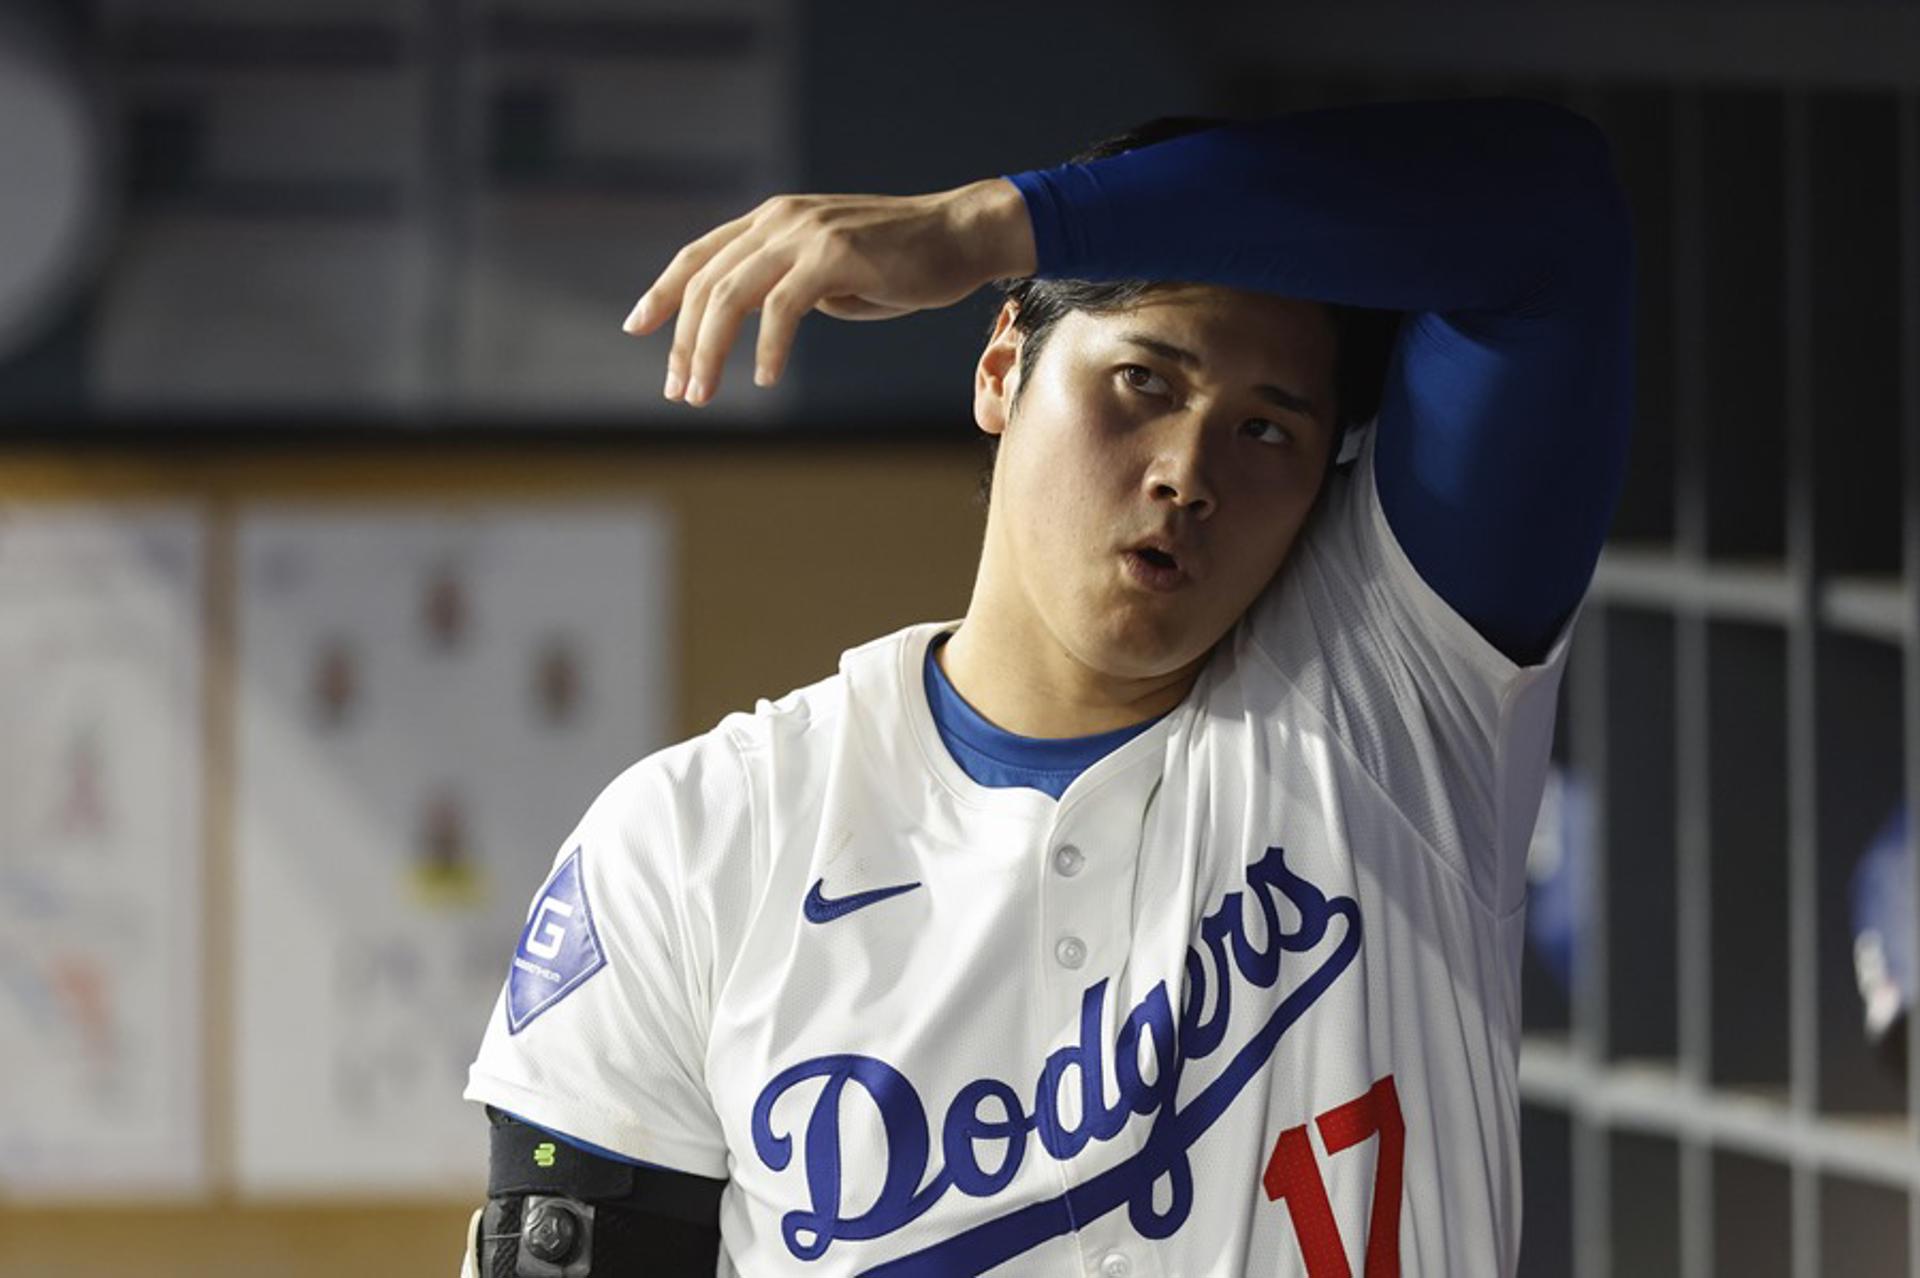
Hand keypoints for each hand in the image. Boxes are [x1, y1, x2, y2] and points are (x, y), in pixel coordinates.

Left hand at [623, 177, 1036, 406]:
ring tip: (702, 394)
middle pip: (706, 282)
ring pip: (731, 294)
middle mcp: (779, 219)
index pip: (698, 256)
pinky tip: (763, 377)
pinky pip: (782, 307)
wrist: (960, 237)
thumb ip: (784, 285)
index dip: (662, 292)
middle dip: (684, 342)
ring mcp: (805, 233)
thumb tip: (750, 322)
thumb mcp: (828, 272)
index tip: (637, 328)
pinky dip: (767, 347)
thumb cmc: (899, 263)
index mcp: (770, 220)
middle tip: (678, 392)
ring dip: (710, 351)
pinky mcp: (834, 254)